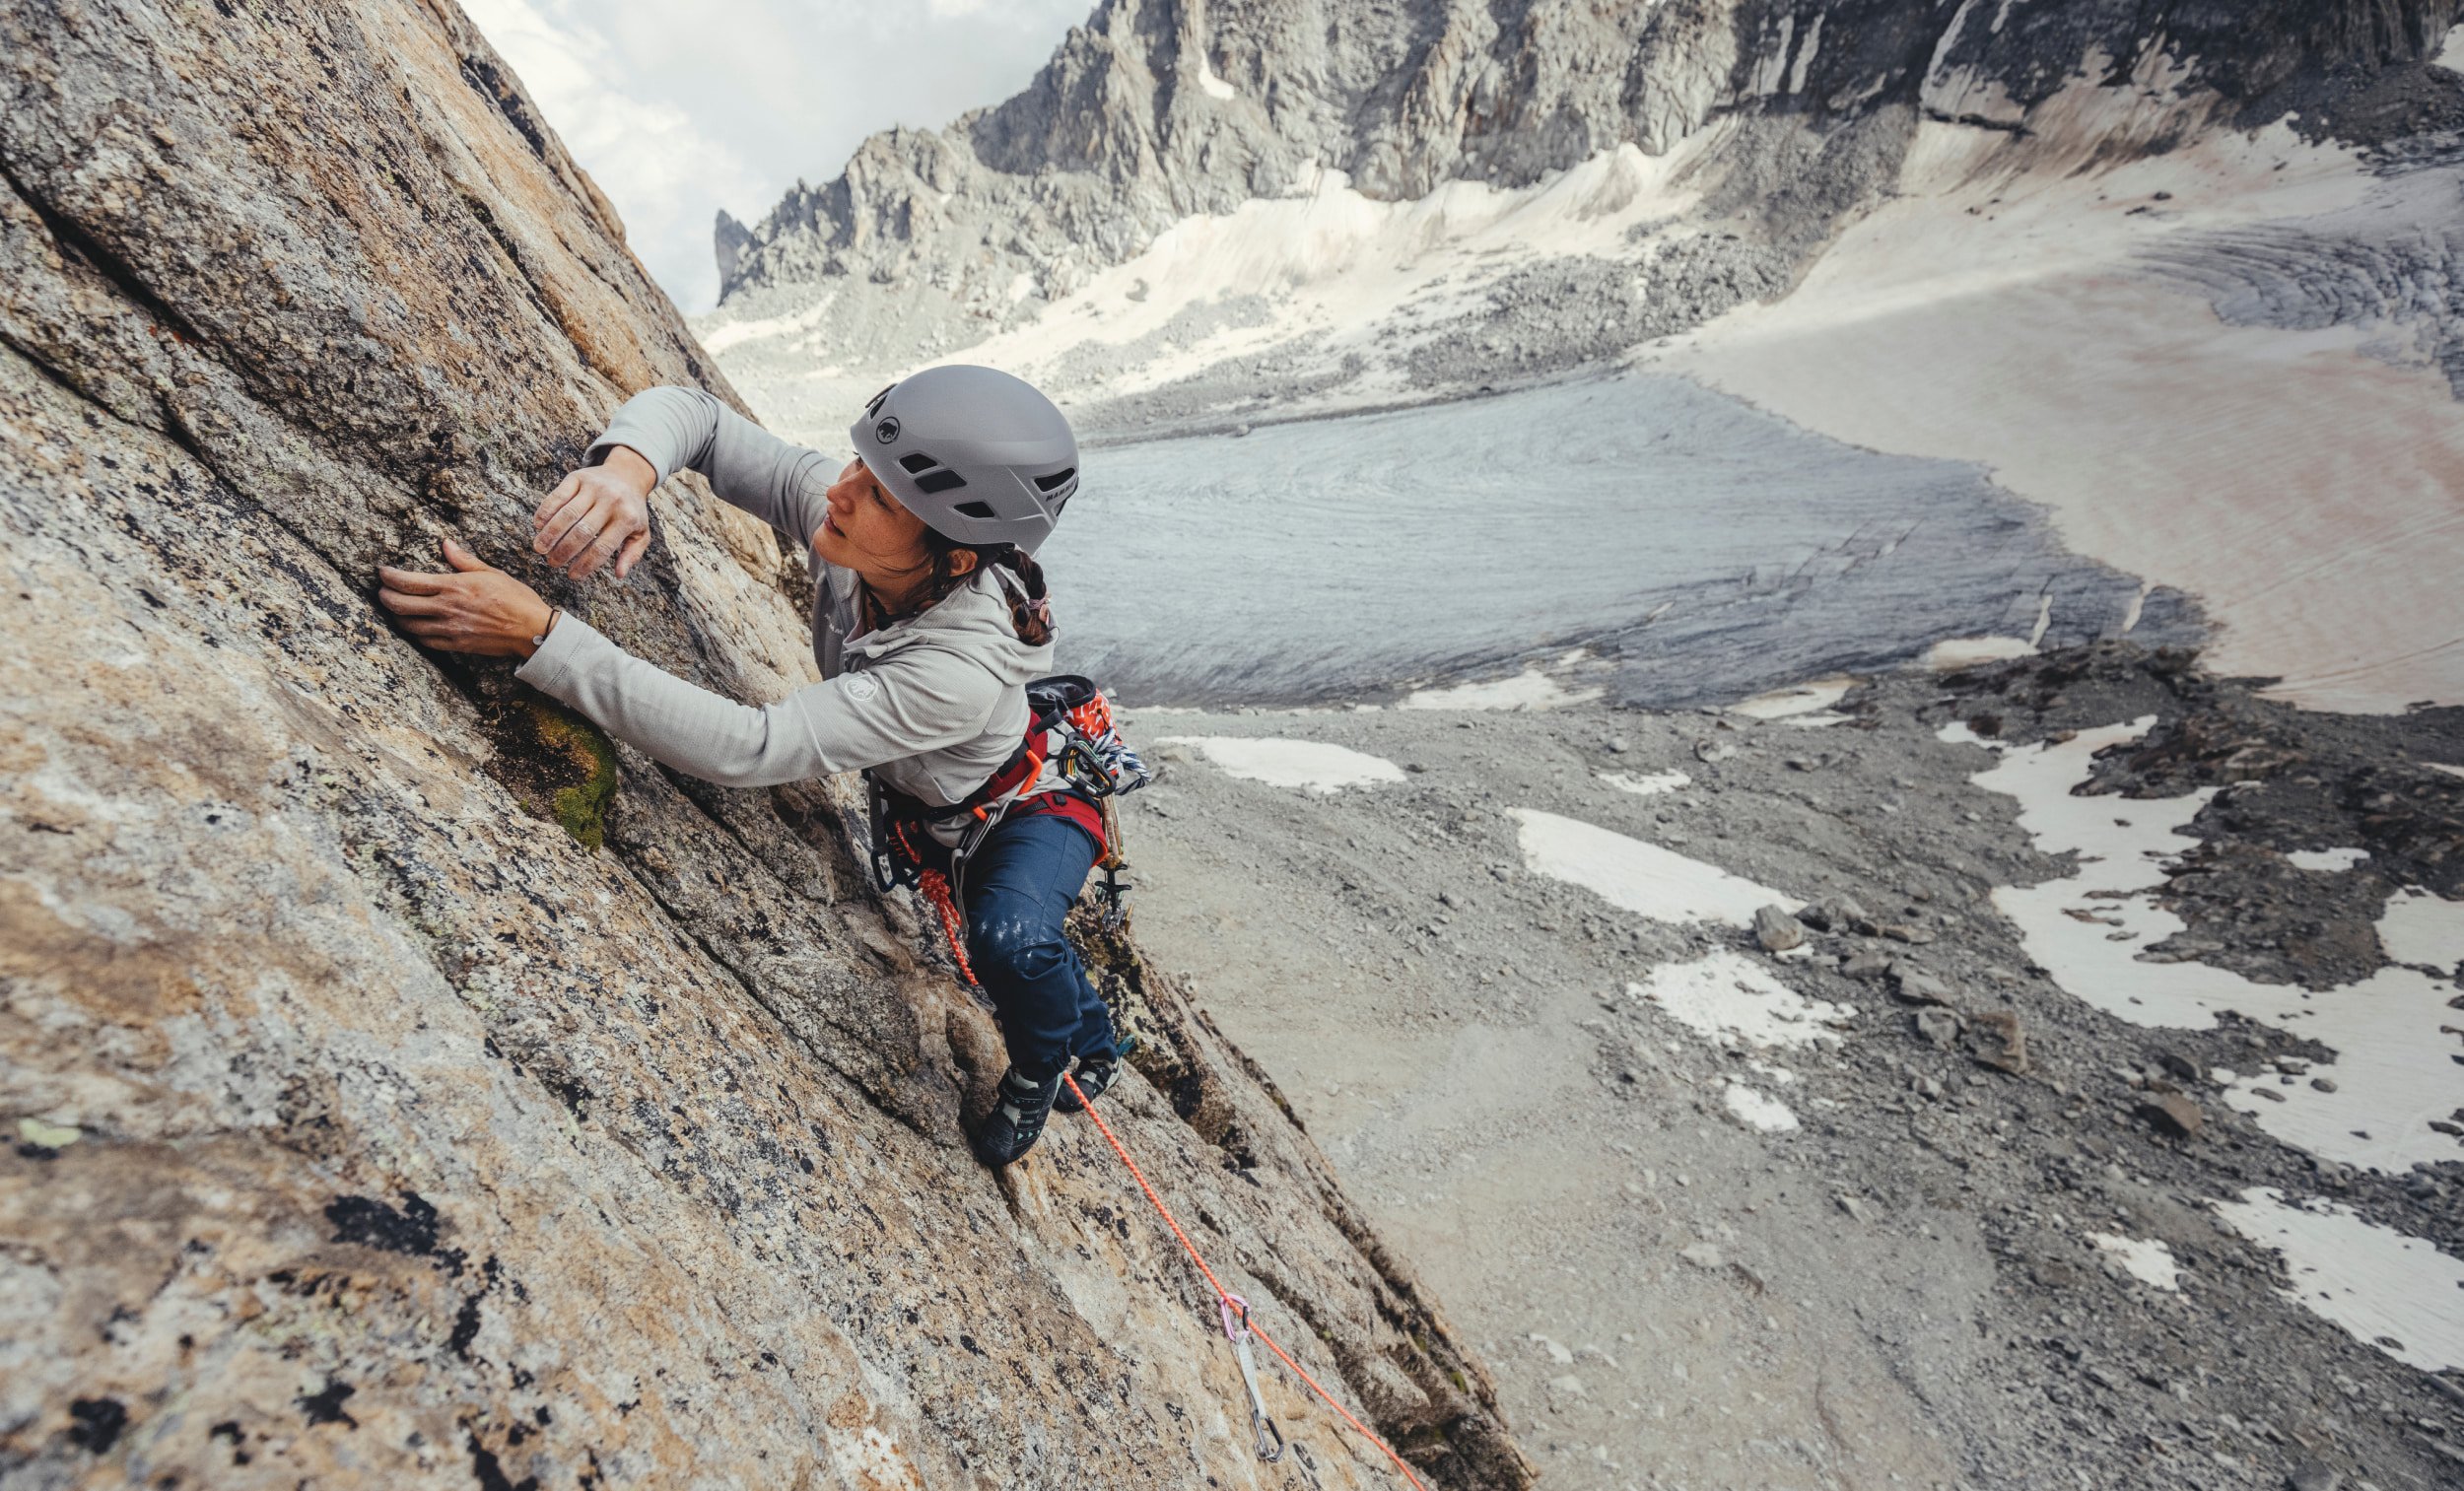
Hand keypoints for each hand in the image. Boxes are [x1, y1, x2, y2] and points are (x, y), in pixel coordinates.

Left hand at [378, 538, 555, 657]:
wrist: (532, 630)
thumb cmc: (516, 599)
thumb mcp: (491, 573)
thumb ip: (464, 560)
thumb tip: (446, 545)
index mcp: (453, 587)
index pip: (408, 582)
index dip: (389, 577)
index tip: (382, 572)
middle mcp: (446, 609)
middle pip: (400, 605)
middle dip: (385, 597)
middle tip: (382, 591)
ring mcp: (449, 629)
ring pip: (408, 625)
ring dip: (397, 616)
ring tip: (395, 608)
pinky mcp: (456, 645)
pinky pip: (425, 641)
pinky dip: (415, 633)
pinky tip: (416, 627)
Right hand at [533, 445, 655, 579]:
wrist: (627, 475)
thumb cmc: (631, 510)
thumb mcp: (641, 532)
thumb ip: (632, 554)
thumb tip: (620, 574)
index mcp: (627, 519)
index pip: (603, 547)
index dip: (586, 564)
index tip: (572, 575)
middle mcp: (611, 501)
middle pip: (582, 532)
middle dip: (564, 551)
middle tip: (553, 563)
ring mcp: (593, 488)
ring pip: (567, 514)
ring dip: (550, 534)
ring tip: (540, 549)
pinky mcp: (578, 477)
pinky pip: (557, 496)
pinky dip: (545, 511)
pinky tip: (538, 526)